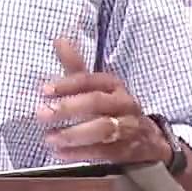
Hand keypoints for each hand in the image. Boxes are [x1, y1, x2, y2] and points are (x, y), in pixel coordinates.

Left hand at [36, 38, 170, 165]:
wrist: (149, 138)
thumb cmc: (113, 106)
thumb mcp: (97, 85)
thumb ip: (76, 66)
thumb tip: (59, 39)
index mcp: (113, 84)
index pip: (89, 80)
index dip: (66, 84)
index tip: (43, 90)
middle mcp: (122, 103)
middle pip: (96, 102)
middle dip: (68, 108)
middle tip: (42, 114)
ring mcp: (127, 126)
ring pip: (102, 128)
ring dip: (73, 134)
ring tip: (50, 138)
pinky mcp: (126, 150)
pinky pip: (104, 151)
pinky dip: (81, 153)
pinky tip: (60, 153)